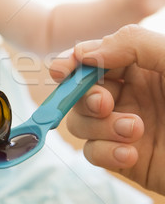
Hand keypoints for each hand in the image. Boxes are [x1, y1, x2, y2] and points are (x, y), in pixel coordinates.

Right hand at [50, 24, 164, 194]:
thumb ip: (131, 44)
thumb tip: (85, 53)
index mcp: (141, 66)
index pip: (94, 59)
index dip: (73, 62)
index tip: (62, 70)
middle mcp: (129, 95)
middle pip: (79, 92)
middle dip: (84, 96)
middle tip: (105, 103)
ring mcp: (124, 128)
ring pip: (81, 123)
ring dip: (100, 127)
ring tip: (135, 131)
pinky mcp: (125, 159)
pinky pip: (93, 154)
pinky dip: (105, 153)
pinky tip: (131, 154)